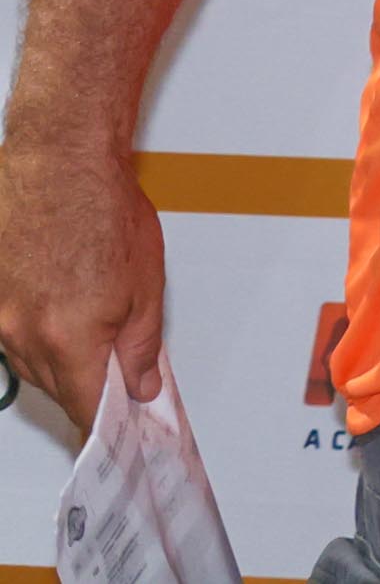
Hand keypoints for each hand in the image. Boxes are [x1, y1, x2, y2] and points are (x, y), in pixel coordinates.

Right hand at [0, 133, 164, 432]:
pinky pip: (8, 332)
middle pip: (55, 385)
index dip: (101, 424)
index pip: (84, 405)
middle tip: (112, 373)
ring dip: (55, 357)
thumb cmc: (104, 209)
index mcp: (68, 339)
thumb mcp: (145, 285)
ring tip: (83, 323)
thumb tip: (141, 385)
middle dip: (85, 384)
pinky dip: (30, 330)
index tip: (112, 436)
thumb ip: (141, 346)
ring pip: (27, 361)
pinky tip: (52, 305)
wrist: (59, 163)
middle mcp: (22, 334)